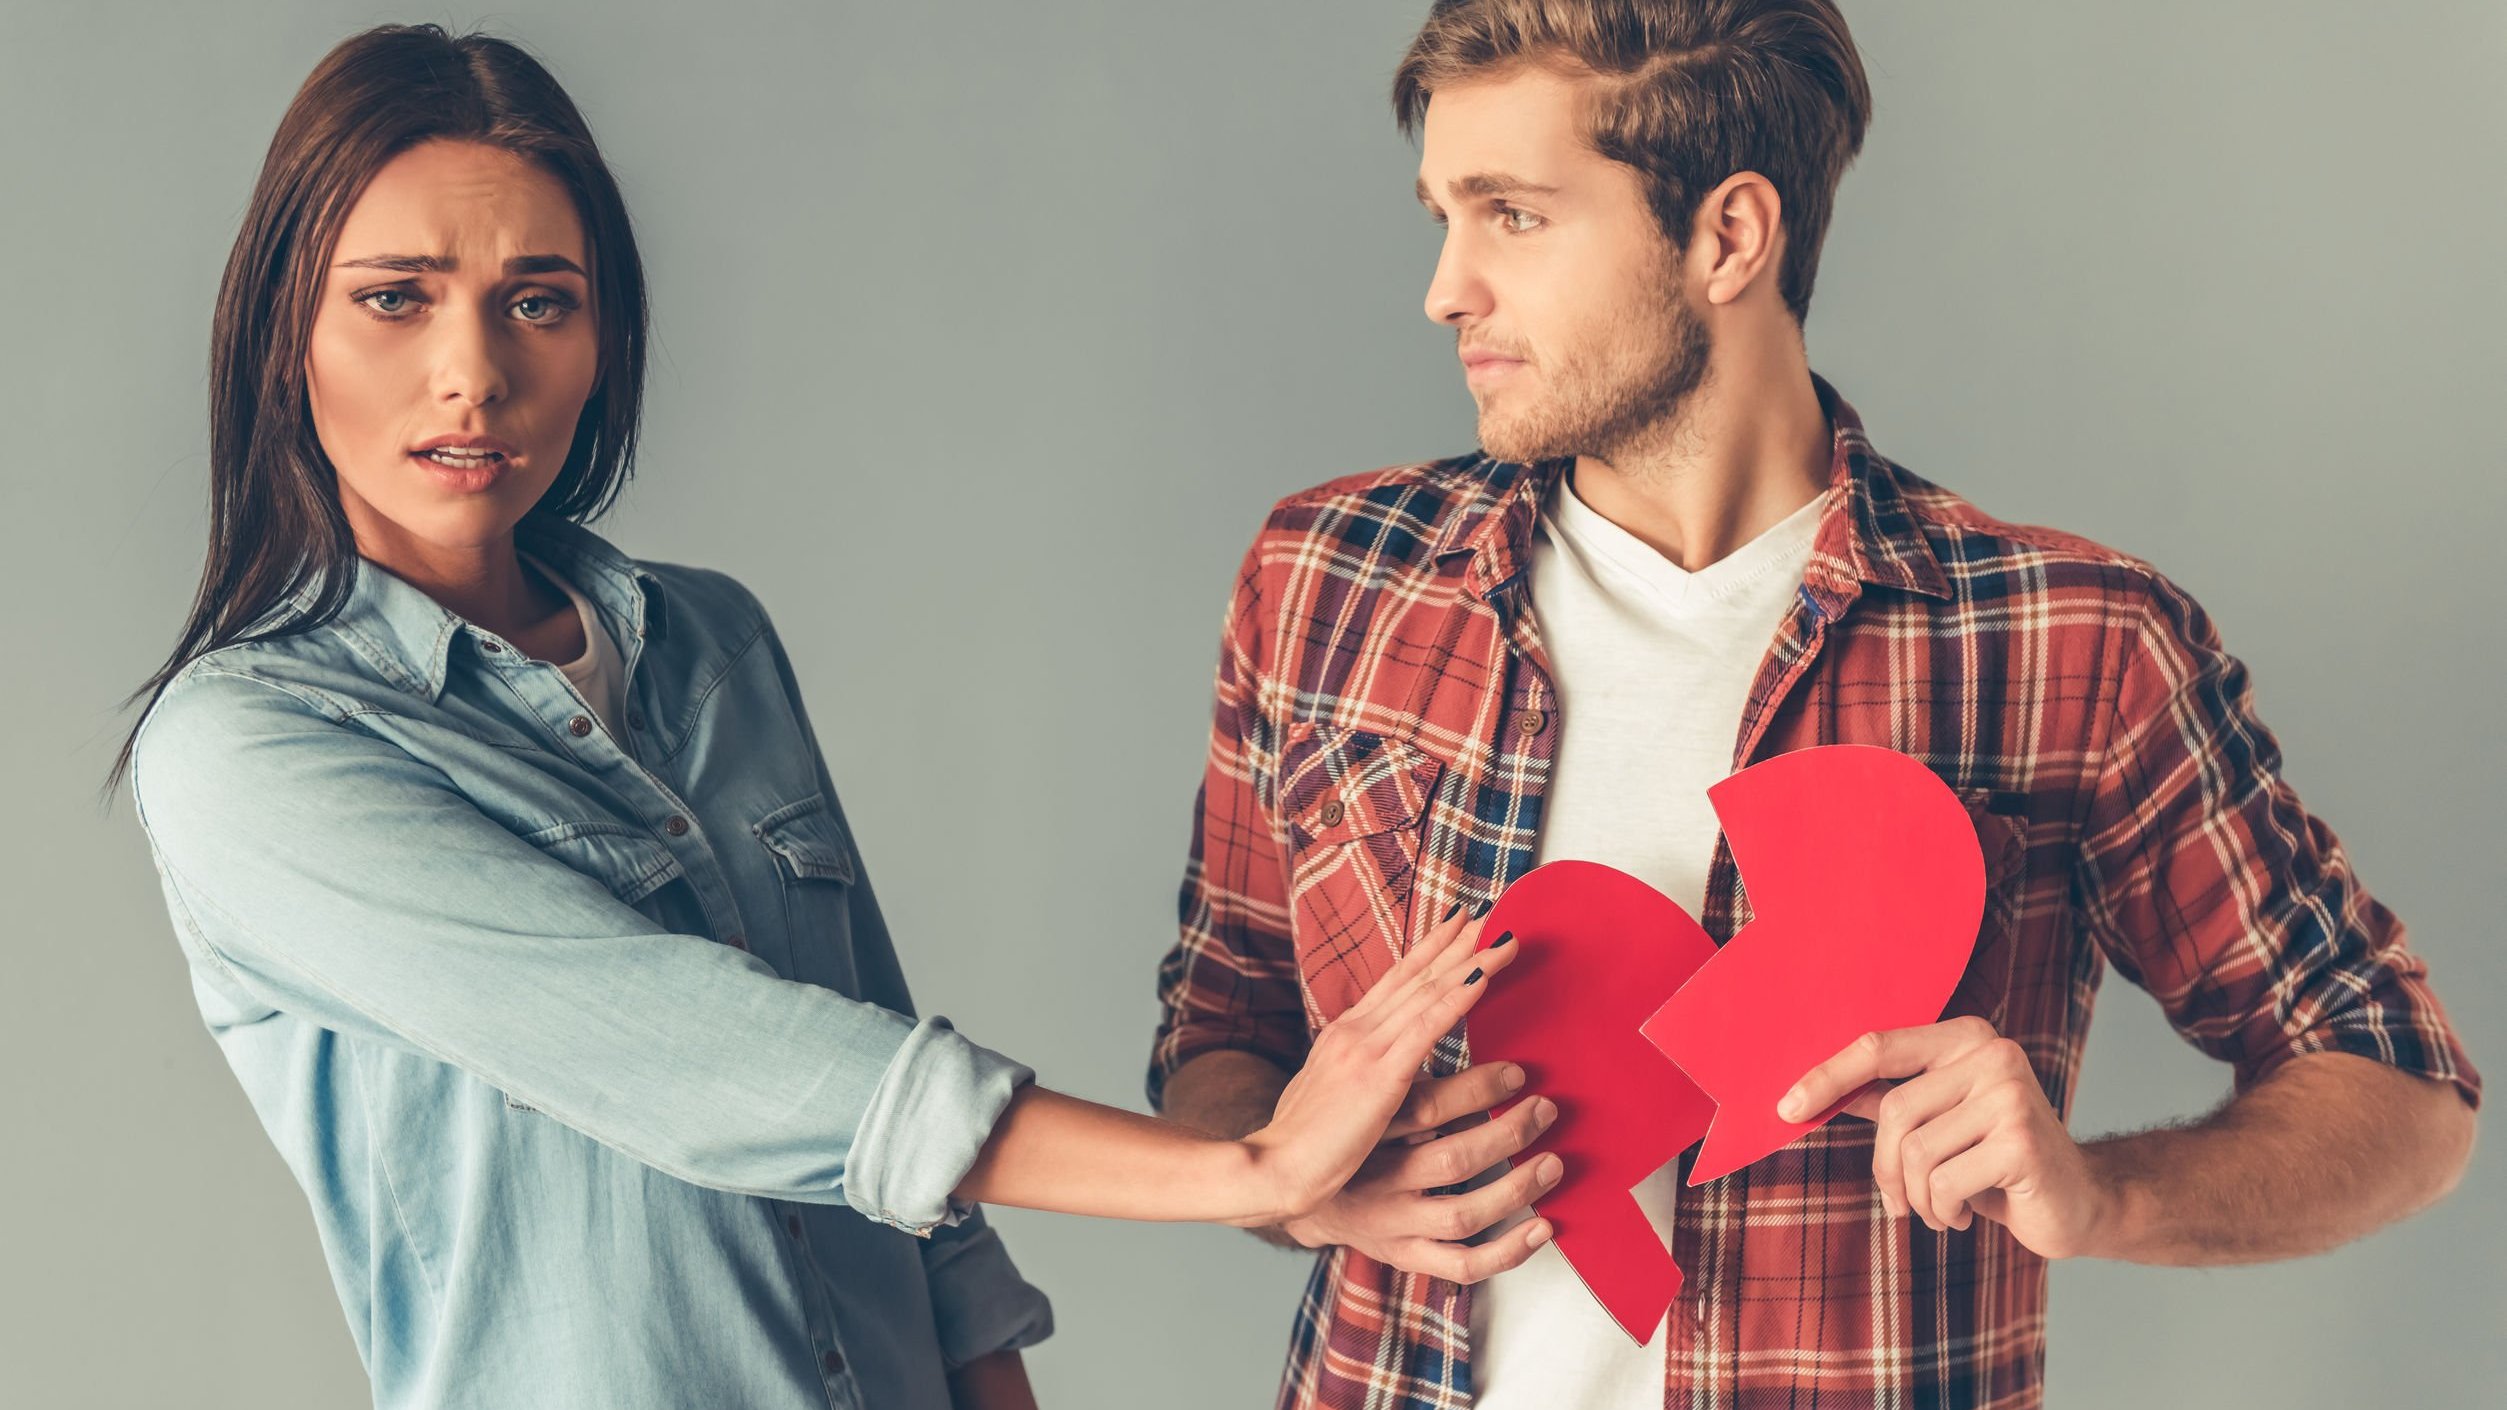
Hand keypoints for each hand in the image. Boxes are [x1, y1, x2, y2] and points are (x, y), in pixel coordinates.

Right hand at [1239, 905, 1519, 1226]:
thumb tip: (1387, 1077)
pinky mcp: (1378, 1076)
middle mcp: (1355, 1030)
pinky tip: (1482, 978)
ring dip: (1470, 961)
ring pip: (1427, 993)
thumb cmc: (1301, 1146)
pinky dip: (1457, 998)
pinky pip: (1426, 1028)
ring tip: (1505, 937)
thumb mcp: (1334, 1100)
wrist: (1271, 1168)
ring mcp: (1365, 1049)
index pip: (1396, 981)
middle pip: (1416, 975)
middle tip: (1492, 911)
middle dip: (1457, 942)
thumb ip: (1361, 1078)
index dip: (1430, 948)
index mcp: (1345, 1035)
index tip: (1458, 921)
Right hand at [1279, 1062, 1562, 1281]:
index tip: (1517, 1073)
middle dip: (1509, 1134)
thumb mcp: (1367, 1098)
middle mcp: (1381, 1181)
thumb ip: (1411, 1077)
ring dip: (1516, 1188)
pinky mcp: (1406, 1256)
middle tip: (1545, 1109)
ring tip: (1552, 1163)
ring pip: (1462, 1215)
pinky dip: (1507, 1251)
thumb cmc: (1349, 1136)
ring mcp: (1395, 1224)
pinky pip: (1462, 1265)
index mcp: (1370, 1132)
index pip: (1426, 1107)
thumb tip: (1460, 1024)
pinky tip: (1542, 1227)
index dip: (1476, 1088)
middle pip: (1452, 1161)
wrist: (1301, 1194)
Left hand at [1779, 1016, 2117, 1258]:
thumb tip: (1815, 1091)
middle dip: (1887, 1168)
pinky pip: (1943, 1183)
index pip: (1878, 1048)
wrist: (2080, 1200)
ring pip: (1915, 1153)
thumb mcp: (1940, 1122)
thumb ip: (1888, 1098)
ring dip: (1918, 1196)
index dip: (1827, 1077)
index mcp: (1967, 1037)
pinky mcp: (2022, 1142)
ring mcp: (2011, 1095)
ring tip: (1942, 1206)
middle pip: (1894, 1112)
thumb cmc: (1997, 1160)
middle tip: (1901, 1200)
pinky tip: (1968, 1213)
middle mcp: (1993, 1053)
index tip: (1785, 1107)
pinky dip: (1943, 1211)